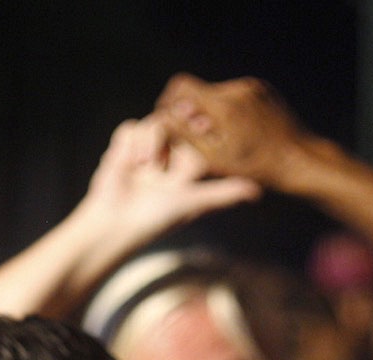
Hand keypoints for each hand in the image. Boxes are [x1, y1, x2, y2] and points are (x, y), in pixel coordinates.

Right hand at [76, 117, 258, 246]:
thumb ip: (223, 194)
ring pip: (156, 123)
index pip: (201, 142)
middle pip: (179, 127)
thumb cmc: (156, 219)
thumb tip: (258, 192)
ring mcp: (145, 153)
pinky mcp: (123, 149)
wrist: (114, 224)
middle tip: (179, 131)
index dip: (204, 136)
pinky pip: (131, 128)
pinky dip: (131, 142)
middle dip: (176, 130)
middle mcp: (167, 161)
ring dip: (151, 141)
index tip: (205, 132)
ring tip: (144, 166)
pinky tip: (130, 162)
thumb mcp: (194, 203)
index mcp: (186, 172)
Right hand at [155, 74, 313, 187]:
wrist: (300, 160)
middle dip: (191, 111)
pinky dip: (228, 110)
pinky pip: (235, 94)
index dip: (169, 101)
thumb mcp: (216, 161)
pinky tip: (235, 132)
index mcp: (223, 107)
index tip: (168, 121)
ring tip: (215, 137)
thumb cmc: (256, 168)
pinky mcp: (263, 89)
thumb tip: (164, 117)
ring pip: (217, 93)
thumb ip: (187, 137)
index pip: (181, 86)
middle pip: (200, 90)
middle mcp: (237, 89)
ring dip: (210, 111)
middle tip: (191, 136)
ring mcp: (253, 87)